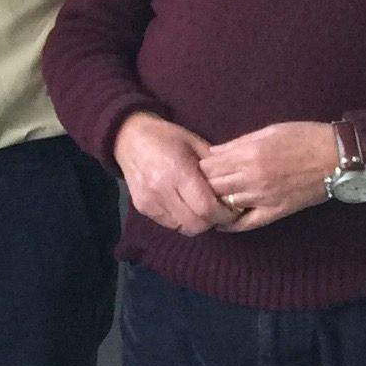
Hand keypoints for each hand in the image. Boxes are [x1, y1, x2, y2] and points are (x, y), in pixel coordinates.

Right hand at [115, 111, 235, 234]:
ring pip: (182, 228)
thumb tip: (236, 189)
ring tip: (201, 208)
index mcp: (178, 172)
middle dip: (212, 221)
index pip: (206, 208)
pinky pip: (169, 224)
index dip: (224, 214)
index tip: (233, 209)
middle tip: (219, 211)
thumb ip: (216, 168)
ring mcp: (149, 201)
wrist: (129, 138)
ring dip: (197, 222)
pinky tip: (184, 206)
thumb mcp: (197, 145)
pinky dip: (181, 220)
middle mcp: (161, 190)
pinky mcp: (142, 207)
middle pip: (195, 224)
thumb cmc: (168, 138)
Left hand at [198, 120, 340, 232]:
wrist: (337, 155)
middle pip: (211, 186)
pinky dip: (231, 225)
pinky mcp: (276, 211)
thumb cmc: (304, 138)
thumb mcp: (268, 132)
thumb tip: (213, 153)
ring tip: (216, 198)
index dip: (203, 167)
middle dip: (206, 184)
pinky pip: (246, 224)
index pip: (207, 166)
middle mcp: (251, 177)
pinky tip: (222, 223)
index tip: (205, 167)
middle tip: (207, 183)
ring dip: (218, 201)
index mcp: (248, 154)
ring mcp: (263, 197)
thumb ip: (238, 143)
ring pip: (225, 204)